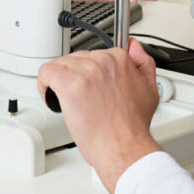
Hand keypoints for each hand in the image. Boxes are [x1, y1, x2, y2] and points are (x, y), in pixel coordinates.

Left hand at [37, 39, 160, 193]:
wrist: (123, 147)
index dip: (88, 72)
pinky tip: (51, 96)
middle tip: (79, 97)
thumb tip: (132, 46)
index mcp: (119, 59)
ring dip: (59, 81)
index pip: (94, 54)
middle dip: (74, 77)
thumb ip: (143, 63)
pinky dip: (44, 84)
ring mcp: (85, 71)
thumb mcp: (150, 89)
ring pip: (60, 64)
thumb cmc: (132, 127)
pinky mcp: (69, 84)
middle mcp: (102, 61)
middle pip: (76, 59)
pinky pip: (46, 71)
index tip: (88, 86)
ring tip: (67, 100)